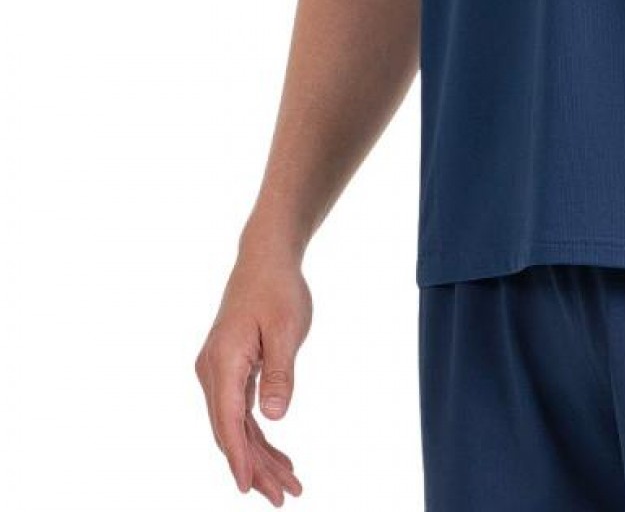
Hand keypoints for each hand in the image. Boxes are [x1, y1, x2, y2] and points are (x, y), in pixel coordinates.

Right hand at [195, 248, 312, 504]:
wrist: (265, 260)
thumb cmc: (278, 290)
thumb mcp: (286, 329)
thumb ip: (280, 373)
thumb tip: (273, 417)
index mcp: (224, 362)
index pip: (228, 422)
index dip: (239, 458)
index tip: (248, 489)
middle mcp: (212, 372)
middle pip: (230, 431)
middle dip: (256, 467)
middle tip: (286, 496)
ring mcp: (218, 372)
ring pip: (235, 426)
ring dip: (259, 456)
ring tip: (288, 484)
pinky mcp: (229, 371)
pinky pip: (240, 412)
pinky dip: (257, 435)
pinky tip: (276, 455)